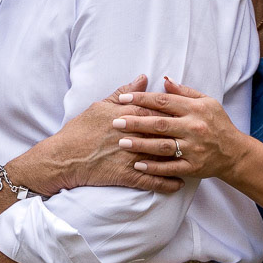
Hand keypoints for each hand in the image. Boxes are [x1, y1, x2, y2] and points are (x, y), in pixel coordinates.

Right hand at [19, 75, 185, 194]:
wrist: (63, 158)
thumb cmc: (79, 131)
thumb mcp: (99, 106)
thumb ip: (124, 93)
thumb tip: (143, 78)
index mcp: (127, 115)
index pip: (158, 110)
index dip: (174, 112)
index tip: (186, 113)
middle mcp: (132, 135)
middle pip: (165, 132)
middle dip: (183, 134)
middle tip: (198, 136)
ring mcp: (131, 156)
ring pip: (163, 157)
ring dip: (180, 160)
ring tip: (194, 160)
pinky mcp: (127, 175)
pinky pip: (152, 181)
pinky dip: (168, 183)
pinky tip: (179, 184)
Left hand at [111, 77, 251, 182]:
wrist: (234, 152)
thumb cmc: (217, 123)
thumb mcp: (206, 102)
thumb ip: (184, 92)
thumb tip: (164, 80)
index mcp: (195, 109)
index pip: (164, 101)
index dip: (142, 99)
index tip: (123, 99)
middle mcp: (194, 128)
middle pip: (160, 124)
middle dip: (136, 122)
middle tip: (115, 121)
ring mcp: (194, 149)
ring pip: (163, 146)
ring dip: (141, 144)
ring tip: (122, 142)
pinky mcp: (193, 167)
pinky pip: (170, 167)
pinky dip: (153, 168)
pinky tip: (137, 165)